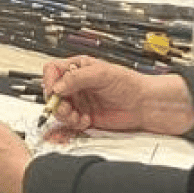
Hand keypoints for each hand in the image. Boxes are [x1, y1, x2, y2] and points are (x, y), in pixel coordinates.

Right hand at [40, 56, 193, 137]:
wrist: (144, 105)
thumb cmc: (129, 84)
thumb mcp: (101, 74)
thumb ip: (77, 78)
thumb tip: (57, 86)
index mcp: (78, 69)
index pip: (53, 71)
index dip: (50, 81)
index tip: (55, 91)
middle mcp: (76, 85)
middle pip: (52, 92)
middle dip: (56, 102)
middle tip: (66, 108)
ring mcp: (79, 101)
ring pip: (58, 109)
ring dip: (65, 115)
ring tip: (77, 116)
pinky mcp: (84, 116)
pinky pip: (69, 122)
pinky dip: (74, 123)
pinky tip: (86, 120)